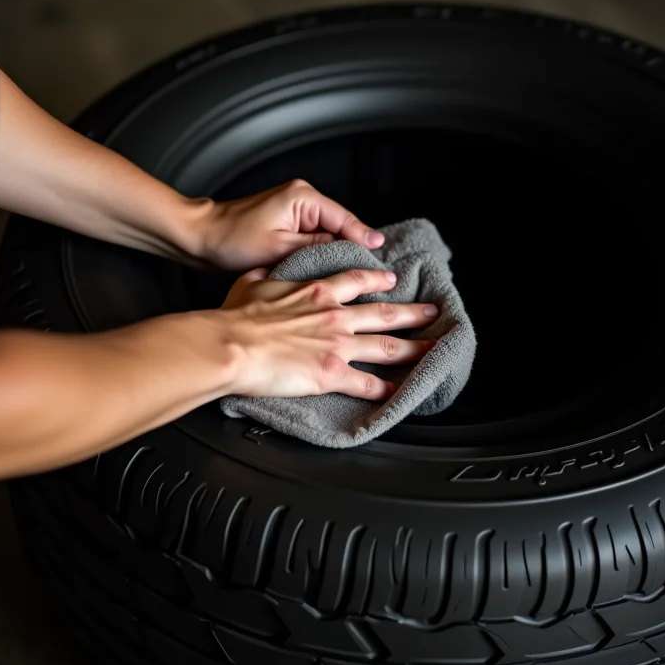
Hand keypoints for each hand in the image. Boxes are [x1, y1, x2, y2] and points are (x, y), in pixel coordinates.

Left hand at [199, 179, 384, 270]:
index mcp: (303, 197)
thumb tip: (350, 252)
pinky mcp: (288, 224)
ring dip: (335, 254)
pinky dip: (320, 254)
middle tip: (371, 277)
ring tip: (352, 279)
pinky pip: (313, 239)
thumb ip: (317, 248)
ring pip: (328, 235)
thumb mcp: (280, 248)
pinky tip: (326, 272)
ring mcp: (296, 211)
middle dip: (351, 250)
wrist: (201, 238)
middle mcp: (303, 198)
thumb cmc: (232, 240)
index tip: (380, 260)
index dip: (364, 240)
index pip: (345, 219)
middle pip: (340, 227)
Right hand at [220, 267, 437, 399]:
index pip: (356, 281)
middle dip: (412, 313)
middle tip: (432, 312)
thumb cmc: (236, 318)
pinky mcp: (332, 374)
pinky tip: (397, 392)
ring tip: (433, 349)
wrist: (232, 345)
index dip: (378, 280)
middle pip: (383, 313)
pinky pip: (366, 383)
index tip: (392, 280)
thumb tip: (261, 273)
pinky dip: (385, 389)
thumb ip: (263, 278)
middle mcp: (334, 316)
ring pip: (386, 346)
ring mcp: (337, 345)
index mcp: (316, 292)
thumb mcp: (249, 285)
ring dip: (413, 348)